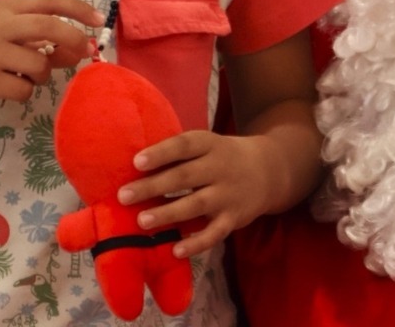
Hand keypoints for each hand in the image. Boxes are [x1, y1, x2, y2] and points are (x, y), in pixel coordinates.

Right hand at [0, 0, 100, 111]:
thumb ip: (30, 34)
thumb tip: (75, 47)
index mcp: (4, 8)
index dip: (78, 8)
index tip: (98, 20)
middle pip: (50, 27)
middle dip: (74, 39)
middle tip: (85, 52)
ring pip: (40, 64)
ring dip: (42, 74)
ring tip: (25, 75)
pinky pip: (23, 89)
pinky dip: (24, 92)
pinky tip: (9, 88)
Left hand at [119, 130, 272, 259]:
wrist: (270, 171)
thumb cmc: (223, 158)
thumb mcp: (208, 146)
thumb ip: (179, 156)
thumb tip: (134, 170)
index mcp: (211, 145)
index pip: (185, 145)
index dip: (162, 153)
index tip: (136, 162)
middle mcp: (221, 167)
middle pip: (186, 176)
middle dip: (154, 186)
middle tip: (124, 196)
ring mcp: (229, 194)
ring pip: (197, 204)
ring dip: (169, 213)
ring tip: (142, 222)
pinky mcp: (235, 218)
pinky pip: (215, 233)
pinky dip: (196, 243)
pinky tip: (175, 250)